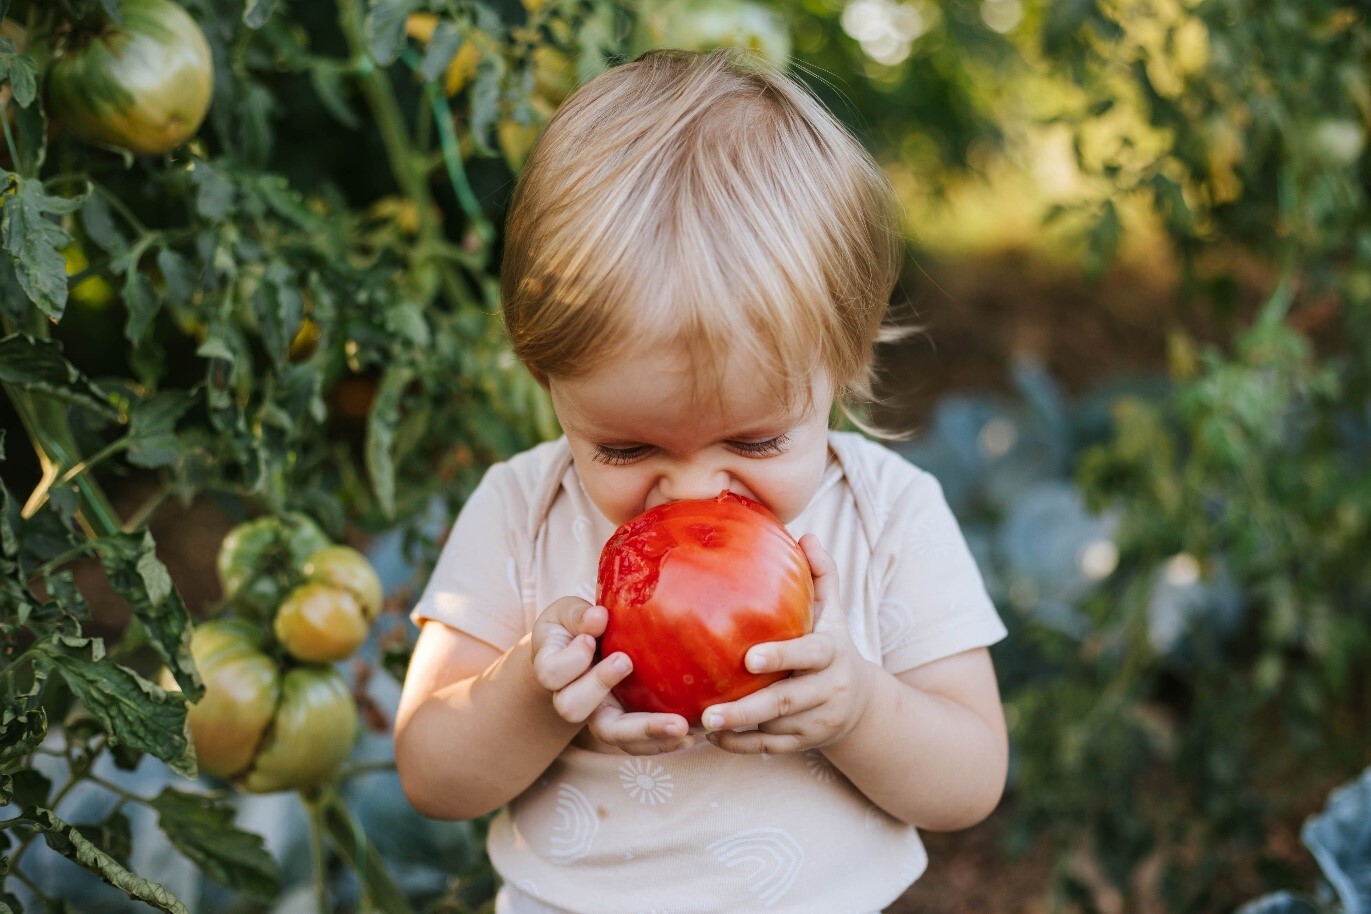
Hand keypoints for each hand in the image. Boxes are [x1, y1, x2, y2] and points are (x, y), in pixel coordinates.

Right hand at [530, 597, 692, 753]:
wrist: (582, 649)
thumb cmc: (574, 626)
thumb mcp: (568, 613)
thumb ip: (579, 616)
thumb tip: (598, 617)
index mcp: (552, 670)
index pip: (551, 674)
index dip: (571, 658)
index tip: (591, 638)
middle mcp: (570, 698)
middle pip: (572, 708)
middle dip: (599, 685)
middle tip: (625, 662)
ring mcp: (598, 715)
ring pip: (611, 734)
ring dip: (644, 729)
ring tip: (677, 723)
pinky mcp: (625, 723)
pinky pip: (639, 742)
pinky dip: (662, 740)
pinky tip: (690, 736)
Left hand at [701, 534, 876, 754]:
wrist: (861, 703)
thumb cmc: (832, 644)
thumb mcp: (833, 611)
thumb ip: (821, 574)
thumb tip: (806, 535)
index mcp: (832, 652)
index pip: (811, 654)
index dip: (782, 656)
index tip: (749, 658)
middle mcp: (828, 689)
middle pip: (787, 702)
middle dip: (747, 709)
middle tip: (709, 712)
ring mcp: (817, 720)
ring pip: (776, 730)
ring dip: (738, 730)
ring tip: (702, 725)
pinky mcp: (805, 743)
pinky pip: (770, 748)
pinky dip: (742, 746)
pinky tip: (712, 739)